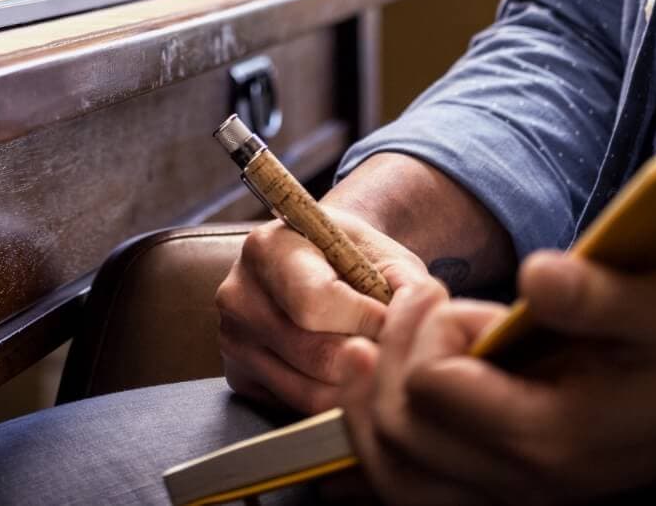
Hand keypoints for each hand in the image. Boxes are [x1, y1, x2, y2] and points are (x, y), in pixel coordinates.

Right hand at [215, 205, 437, 412]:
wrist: (317, 263)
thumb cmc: (353, 257)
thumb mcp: (382, 253)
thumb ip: (406, 283)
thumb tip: (421, 316)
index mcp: (266, 248)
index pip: (314, 303)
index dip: (366, 319)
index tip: (393, 317)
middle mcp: (238, 295)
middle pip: (315, 355)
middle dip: (368, 357)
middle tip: (393, 348)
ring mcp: (234, 340)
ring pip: (310, 391)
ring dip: (357, 385)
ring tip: (378, 362)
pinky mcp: (240, 376)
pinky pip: (297, 406)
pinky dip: (333, 398)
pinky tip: (347, 374)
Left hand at [335, 253, 655, 504]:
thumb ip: (595, 296)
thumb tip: (536, 274)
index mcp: (552, 434)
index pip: (432, 388)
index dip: (421, 331)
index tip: (438, 289)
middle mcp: (523, 484)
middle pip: (399, 431)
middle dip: (387, 356)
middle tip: (411, 302)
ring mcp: (510, 500)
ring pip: (394, 473)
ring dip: (370, 403)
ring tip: (378, 345)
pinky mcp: (502, 498)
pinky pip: (413, 492)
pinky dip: (381, 448)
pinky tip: (377, 400)